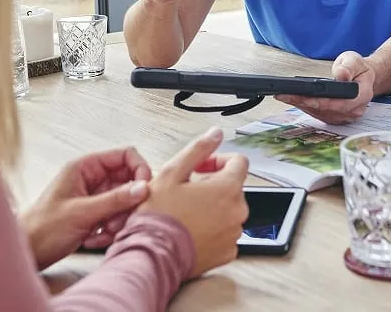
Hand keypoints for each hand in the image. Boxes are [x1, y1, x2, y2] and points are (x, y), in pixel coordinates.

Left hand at [21, 147, 151, 269]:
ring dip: (118, 219)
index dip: (139, 169)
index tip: (145, 189)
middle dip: (127, 203)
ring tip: (102, 231)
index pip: (124, 155)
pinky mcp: (94, 214)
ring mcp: (93, 197)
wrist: (25, 253)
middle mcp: (91, 179)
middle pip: (128, 181)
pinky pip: (115, 217)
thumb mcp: (81, 213)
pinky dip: (110, 230)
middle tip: (119, 219)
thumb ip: (114, 199)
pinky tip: (93, 238)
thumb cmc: (41, 229)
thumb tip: (143, 187)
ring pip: (123, 202)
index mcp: (85, 167)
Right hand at [138, 127, 248, 279]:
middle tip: (186, 192)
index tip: (202, 168)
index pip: (239, 162)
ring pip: (229, 211)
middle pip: (232, 188)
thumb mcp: (172, 173)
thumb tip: (216, 133)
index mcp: (227, 188)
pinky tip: (191, 231)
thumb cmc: (159, 217)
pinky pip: (225, 234)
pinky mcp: (227, 253)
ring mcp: (234, 234)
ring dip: (213, 208)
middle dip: (213, 186)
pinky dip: (213, 230)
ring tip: (186, 213)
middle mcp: (238, 211)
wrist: (152, 257)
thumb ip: (198, 149)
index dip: (219, 160)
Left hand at [276, 51, 375, 123]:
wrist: (362, 77)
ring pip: (320, 114)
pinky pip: (319, 114)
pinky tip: (294, 100)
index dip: (320, 102)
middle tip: (285, 95)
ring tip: (284, 97)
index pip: (340, 103)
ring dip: (302, 106)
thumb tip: (341, 75)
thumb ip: (348, 67)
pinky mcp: (336, 118)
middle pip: (326, 110)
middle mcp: (354, 111)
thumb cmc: (359, 69)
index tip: (303, 97)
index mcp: (362, 96)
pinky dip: (305, 107)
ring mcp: (345, 116)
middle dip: (304, 103)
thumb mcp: (354, 61)